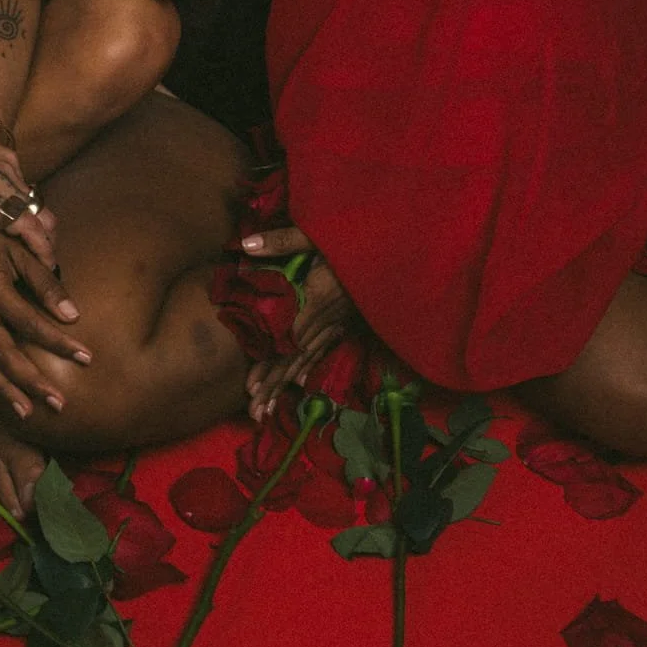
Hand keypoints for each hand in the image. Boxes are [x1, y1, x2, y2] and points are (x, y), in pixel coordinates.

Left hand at [0, 108, 56, 284]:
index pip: (27, 227)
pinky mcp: (7, 154)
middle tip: (44, 260)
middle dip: (47, 238)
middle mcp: (4, 181)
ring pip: (35, 198)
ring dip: (38, 220)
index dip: (42, 247)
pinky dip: (27, 200)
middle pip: (40, 215)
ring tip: (33, 241)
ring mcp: (8, 165)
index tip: (48, 266)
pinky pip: (25, 182)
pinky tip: (15, 211)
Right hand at [0, 222, 89, 423]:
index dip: (59, 342)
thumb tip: (73, 316)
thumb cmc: (1, 233)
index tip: (87, 357)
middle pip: (2, 353)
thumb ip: (47, 284)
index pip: (29, 322)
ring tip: (28, 414)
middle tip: (59, 403)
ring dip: (5, 392)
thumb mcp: (25, 250)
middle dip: (31, 381)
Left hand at [238, 221, 360, 419]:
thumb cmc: (359, 235)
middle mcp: (328, 316)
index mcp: (317, 298)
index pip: (287, 340)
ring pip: (307, 356)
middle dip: (273, 385)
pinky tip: (296, 381)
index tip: (250, 388)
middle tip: (253, 413)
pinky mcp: (347, 318)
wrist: (401, 243)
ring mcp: (339, 320)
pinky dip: (307, 365)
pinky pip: (324, 346)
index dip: (268, 365)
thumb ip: (284, 240)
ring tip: (267, 407)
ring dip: (286, 381)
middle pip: (295, 356)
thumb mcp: (319, 232)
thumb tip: (245, 247)